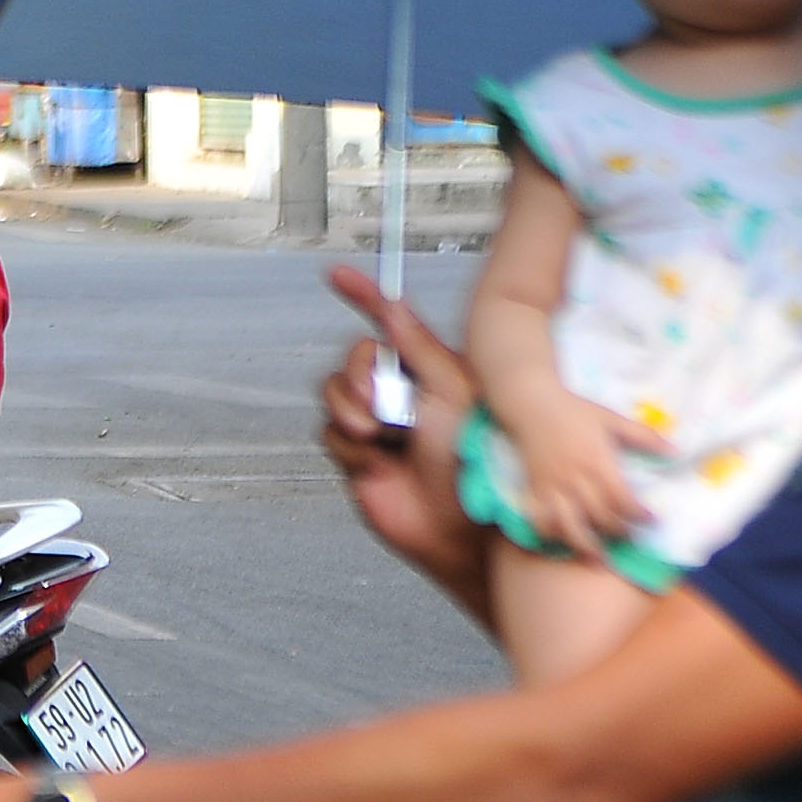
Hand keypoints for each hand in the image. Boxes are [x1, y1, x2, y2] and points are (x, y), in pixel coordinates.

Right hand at [316, 269, 479, 591]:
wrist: (459, 525)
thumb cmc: (473, 458)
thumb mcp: (452, 389)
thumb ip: (418, 346)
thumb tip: (393, 305)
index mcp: (429, 369)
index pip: (390, 323)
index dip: (364, 296)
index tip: (337, 275)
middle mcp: (401, 392)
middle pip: (354, 356)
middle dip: (359, 373)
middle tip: (379, 402)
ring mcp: (376, 422)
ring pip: (334, 392)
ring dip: (352, 411)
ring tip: (382, 436)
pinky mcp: (356, 454)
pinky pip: (329, 432)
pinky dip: (351, 445)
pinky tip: (377, 462)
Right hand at [504, 395, 659, 553]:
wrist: (532, 405)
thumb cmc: (575, 412)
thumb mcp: (612, 418)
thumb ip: (644, 437)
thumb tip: (675, 451)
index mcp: (596, 459)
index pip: (620, 497)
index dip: (638, 514)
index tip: (652, 520)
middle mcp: (574, 477)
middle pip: (598, 515)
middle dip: (617, 531)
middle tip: (629, 535)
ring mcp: (551, 486)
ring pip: (568, 524)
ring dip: (584, 545)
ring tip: (598, 559)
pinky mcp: (534, 490)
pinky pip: (540, 519)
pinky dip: (551, 534)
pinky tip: (563, 541)